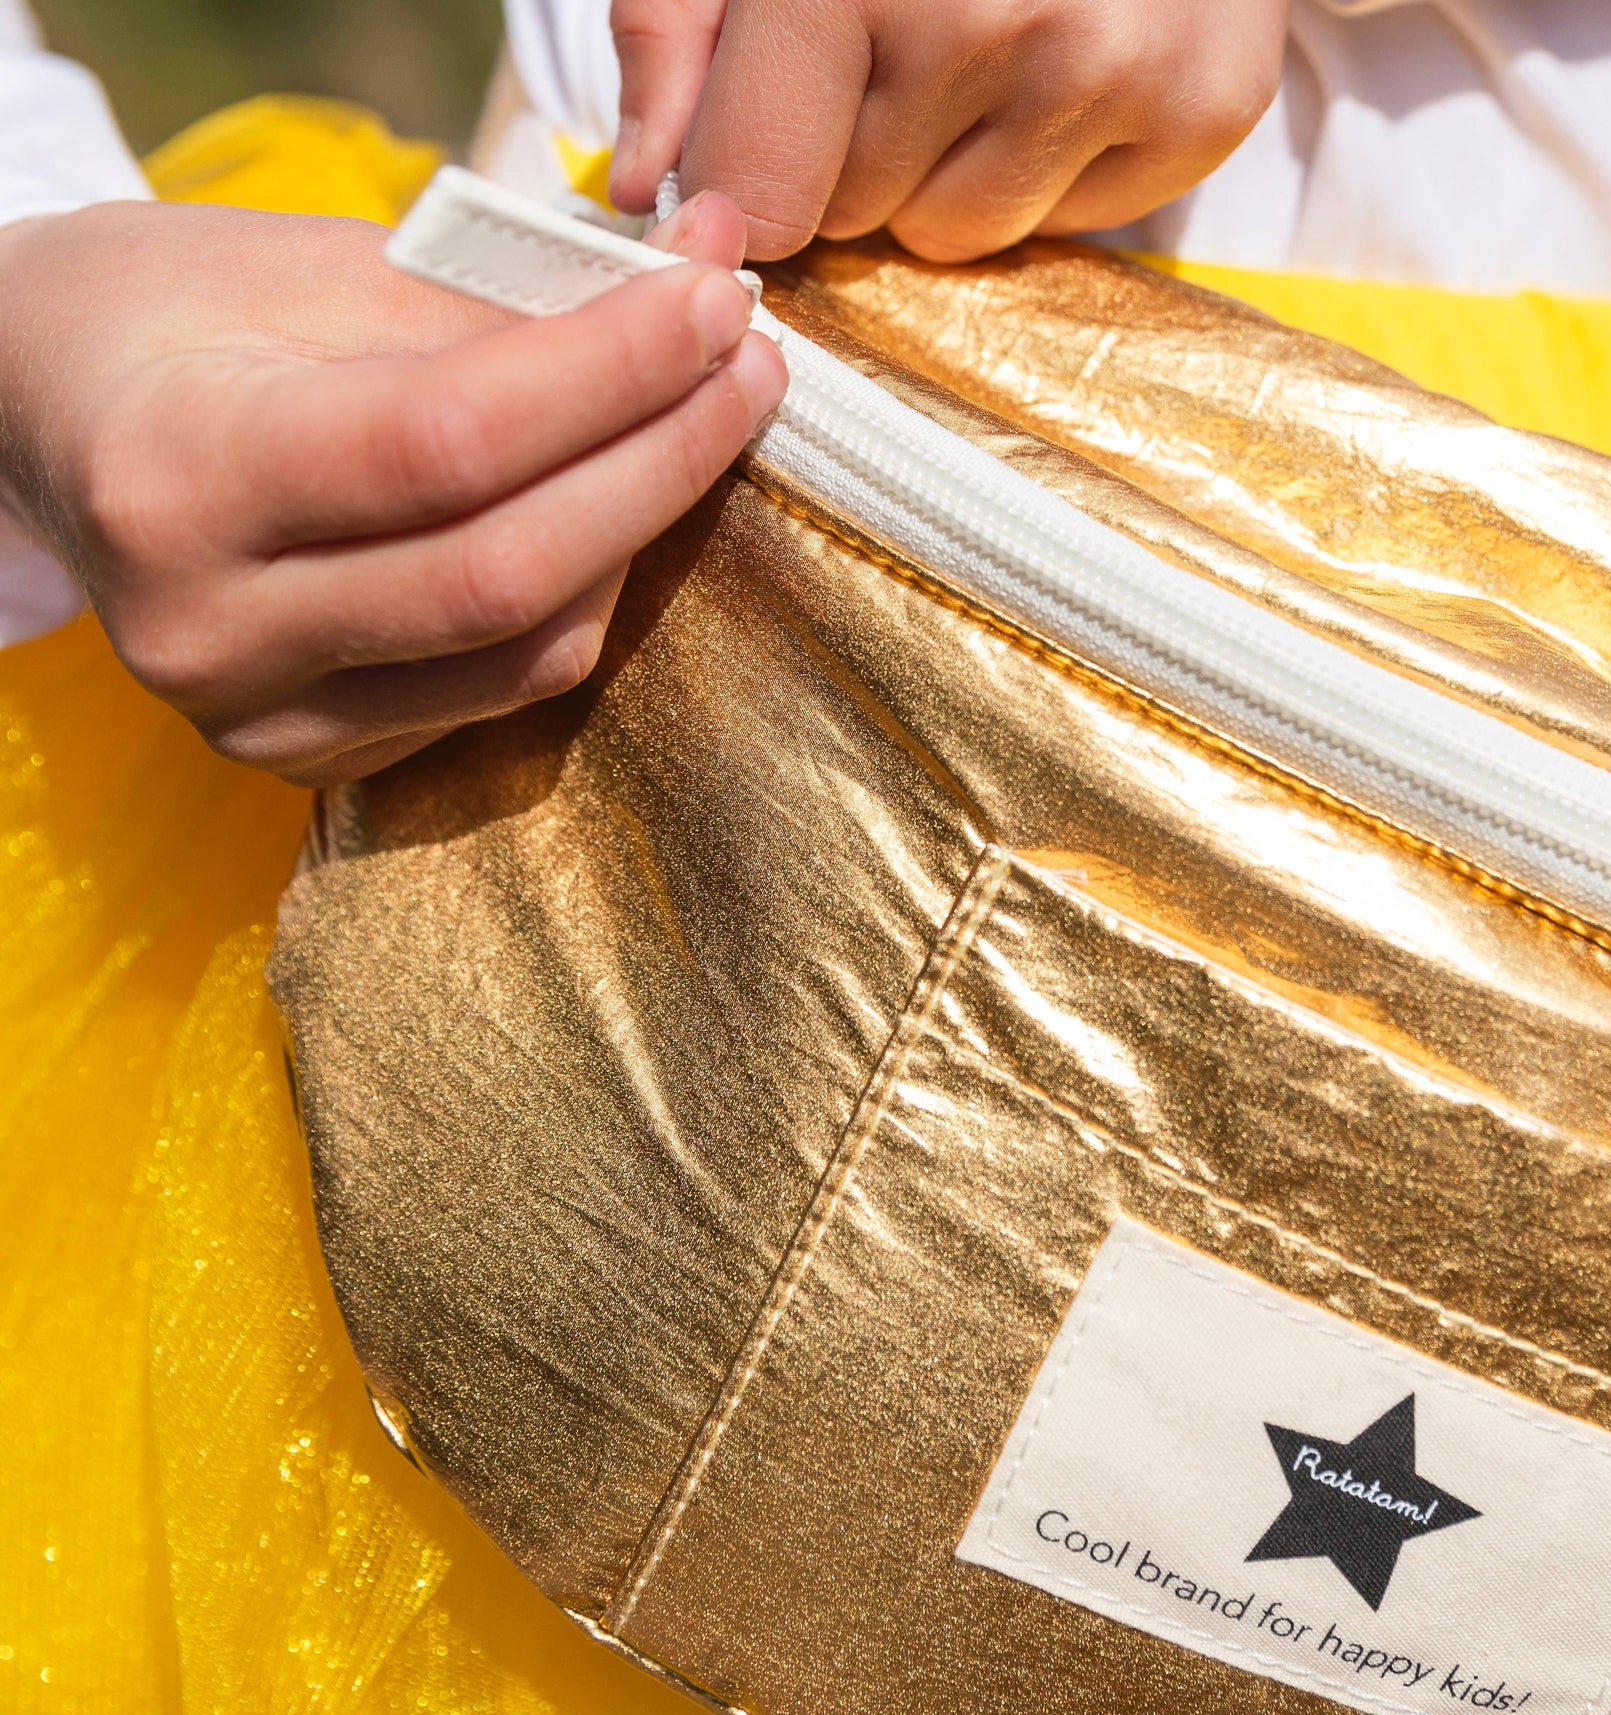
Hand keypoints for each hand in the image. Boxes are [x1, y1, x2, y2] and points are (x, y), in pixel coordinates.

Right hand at [0, 191, 785, 784]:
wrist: (51, 428)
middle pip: (504, 576)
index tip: (715, 306)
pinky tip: (612, 514)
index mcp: (176, 476)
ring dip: (641, 538)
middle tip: (749, 368)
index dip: (605, 377)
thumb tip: (692, 286)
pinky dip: (580, 600)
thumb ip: (499, 299)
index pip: (443, 443)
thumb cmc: (176, 319)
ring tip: (700, 424)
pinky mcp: (311, 759)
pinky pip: (499, 693)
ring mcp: (257, 717)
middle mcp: (207, 629)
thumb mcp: (308, 267)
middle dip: (659, 464)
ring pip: (525, 656)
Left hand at [608, 0, 1290, 262]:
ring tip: (981, 41)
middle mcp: (993, 23)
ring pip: (955, 235)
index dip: (742, 179)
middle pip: (853, 214)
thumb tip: (644, 179)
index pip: (760, 193)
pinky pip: (1064, 225)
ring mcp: (1109, 72)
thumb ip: (674, 25)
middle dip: (848, 147)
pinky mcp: (1199, 110)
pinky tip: (1065, 57)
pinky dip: (1048, 164)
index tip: (755, 136)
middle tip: (893, 33)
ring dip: (943, 169)